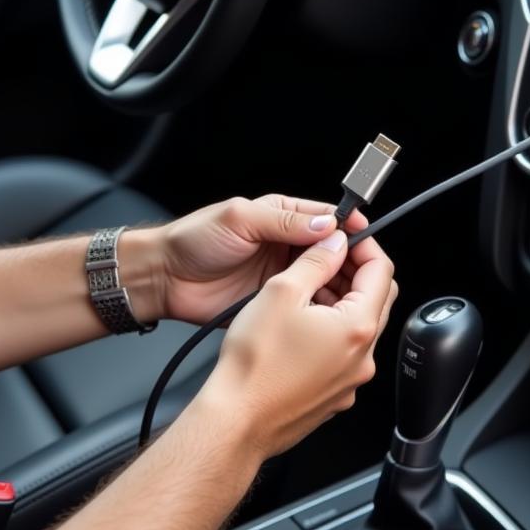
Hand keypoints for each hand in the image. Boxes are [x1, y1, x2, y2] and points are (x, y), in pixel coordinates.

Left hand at [129, 195, 368, 324]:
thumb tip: (325, 225)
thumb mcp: (239, 219)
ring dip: (337, 286)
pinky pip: (304, 303)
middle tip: (363, 274)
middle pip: (331, 251)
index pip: (327, 218)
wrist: (163, 279)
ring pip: (322, 278)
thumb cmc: (192, 241)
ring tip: (349, 296)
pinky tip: (328, 314)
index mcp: (282, 215)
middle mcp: (286, 243)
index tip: (365, 237)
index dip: (348, 228)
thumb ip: (283, 221)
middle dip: (349, 261)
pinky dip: (319, 308)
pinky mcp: (273, 301)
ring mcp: (281, 274)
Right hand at [194, 227, 397, 460]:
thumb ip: (315, 261)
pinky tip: (301, 325)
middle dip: (354, 272)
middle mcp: (363, 357)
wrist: (236, 421)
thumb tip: (333, 244)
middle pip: (376, 298)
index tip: (345, 237)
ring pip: (359, 326)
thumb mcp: (282, 291)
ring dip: (341, 301)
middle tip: (325, 259)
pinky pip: (345, 353)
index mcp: (358, 327)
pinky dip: (332, 331)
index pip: (382, 270)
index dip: (364, 245)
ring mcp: (351, 379)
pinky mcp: (335, 394)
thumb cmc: (254, 365)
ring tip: (306, 291)